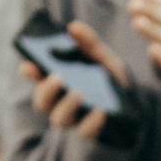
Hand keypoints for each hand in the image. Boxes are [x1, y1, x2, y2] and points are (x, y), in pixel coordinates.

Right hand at [18, 20, 131, 142]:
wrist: (134, 100)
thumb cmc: (109, 76)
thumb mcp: (100, 55)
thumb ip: (88, 42)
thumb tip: (72, 28)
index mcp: (58, 83)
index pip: (38, 79)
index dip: (31, 73)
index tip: (27, 65)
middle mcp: (60, 103)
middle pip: (43, 102)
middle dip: (46, 91)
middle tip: (56, 78)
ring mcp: (75, 119)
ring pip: (59, 119)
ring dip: (65, 106)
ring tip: (77, 93)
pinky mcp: (91, 130)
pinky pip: (86, 132)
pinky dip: (91, 122)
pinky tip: (99, 111)